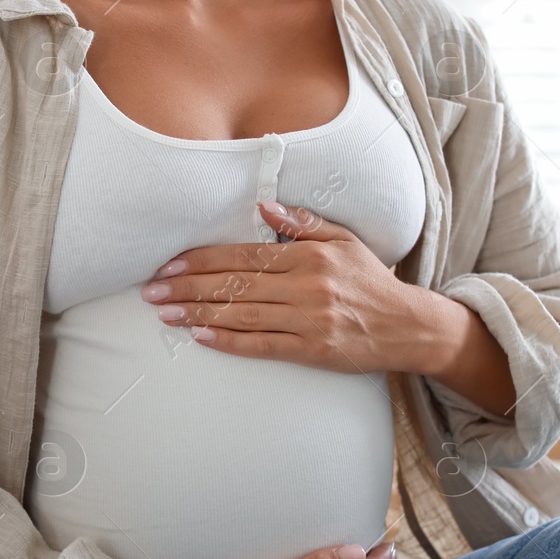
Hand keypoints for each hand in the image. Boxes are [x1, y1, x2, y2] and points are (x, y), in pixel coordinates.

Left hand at [140, 200, 436, 375]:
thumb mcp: (344, 241)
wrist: (408, 326)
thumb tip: (265, 208)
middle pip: (235, 285)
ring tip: (164, 314)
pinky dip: (229, 342)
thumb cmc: (372, 281)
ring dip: (197, 315)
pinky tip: (201, 338)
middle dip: (187, 287)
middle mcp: (306, 287)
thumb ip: (304, 223)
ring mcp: (308, 320)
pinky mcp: (312, 350)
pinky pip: (262, 346)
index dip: (203, 260)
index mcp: (309, 256)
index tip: (169, 264)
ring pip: (242, 316)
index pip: (244, 256)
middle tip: (151, 290)